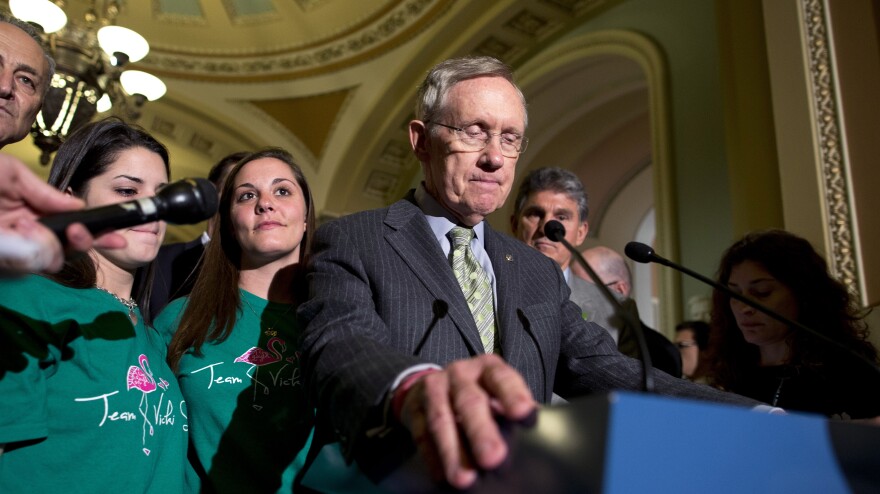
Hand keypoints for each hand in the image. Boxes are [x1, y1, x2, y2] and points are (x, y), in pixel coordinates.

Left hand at [0, 156, 124, 274]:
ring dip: (51, 244)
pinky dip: (33, 249)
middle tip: (77, 231)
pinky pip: (34, 264)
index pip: (75, 228)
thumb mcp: (12, 173)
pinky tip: (18, 231)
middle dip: (84, 242)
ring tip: (26, 224)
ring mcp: (19, 250)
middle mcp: (31, 235)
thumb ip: (44, 191)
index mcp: (36, 214)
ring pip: (55, 260)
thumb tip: (79, 207)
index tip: (119, 236)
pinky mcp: (7, 262)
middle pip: (72, 249)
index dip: (100, 233)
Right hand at [397, 354, 536, 488]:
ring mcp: (435, 389)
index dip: (513, 395)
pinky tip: (442, 477)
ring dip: (453, 452)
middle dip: (481, 431)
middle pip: (470, 401)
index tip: (525, 414)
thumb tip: (534, 443)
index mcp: (488, 369)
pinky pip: (421, 434)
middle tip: (494, 458)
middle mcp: (461, 374)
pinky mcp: (415, 408)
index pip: (502, 379)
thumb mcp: (496, 394)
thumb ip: (510, 412)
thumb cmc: (478, 395)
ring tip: (465, 480)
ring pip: (442, 420)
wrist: (431, 386)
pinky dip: (432, 457)